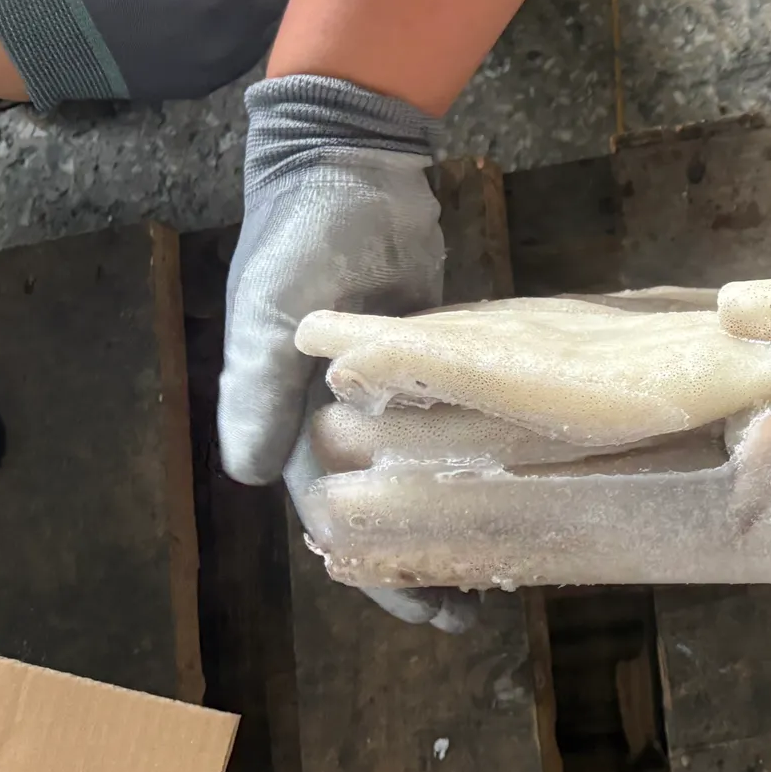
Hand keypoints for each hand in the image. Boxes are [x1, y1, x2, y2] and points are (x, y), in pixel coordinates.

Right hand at [220, 75, 475, 631]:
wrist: (349, 162)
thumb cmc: (303, 234)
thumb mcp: (274, 308)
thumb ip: (260, 386)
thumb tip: (251, 476)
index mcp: (295, 415)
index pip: (335, 515)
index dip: (376, 567)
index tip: (428, 609)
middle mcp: (343, 412)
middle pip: (386, 506)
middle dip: (426, 557)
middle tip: (477, 607)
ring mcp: (395, 386)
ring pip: (425, 469)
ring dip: (457, 511)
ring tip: (507, 557)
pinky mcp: (436, 356)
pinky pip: (456, 418)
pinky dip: (478, 453)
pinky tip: (518, 480)